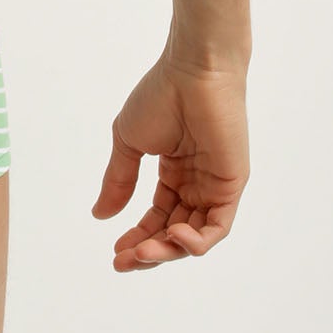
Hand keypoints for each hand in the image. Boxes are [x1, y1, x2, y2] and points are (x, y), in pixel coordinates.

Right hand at [93, 50, 248, 271]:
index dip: (137, 236)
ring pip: (194, 236)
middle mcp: (196, 183)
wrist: (193, 71)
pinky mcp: (232, 185)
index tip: (115, 253)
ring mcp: (215, 186)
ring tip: (143, 253)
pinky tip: (173, 237)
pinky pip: (218, 226)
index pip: (157, 216)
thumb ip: (119, 180)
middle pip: (174, 232)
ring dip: (168, 250)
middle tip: (124, 261)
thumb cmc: (161, 96)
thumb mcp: (129, 143)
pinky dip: (197, 240)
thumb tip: (100, 215)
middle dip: (149, 251)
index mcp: (174, 172)